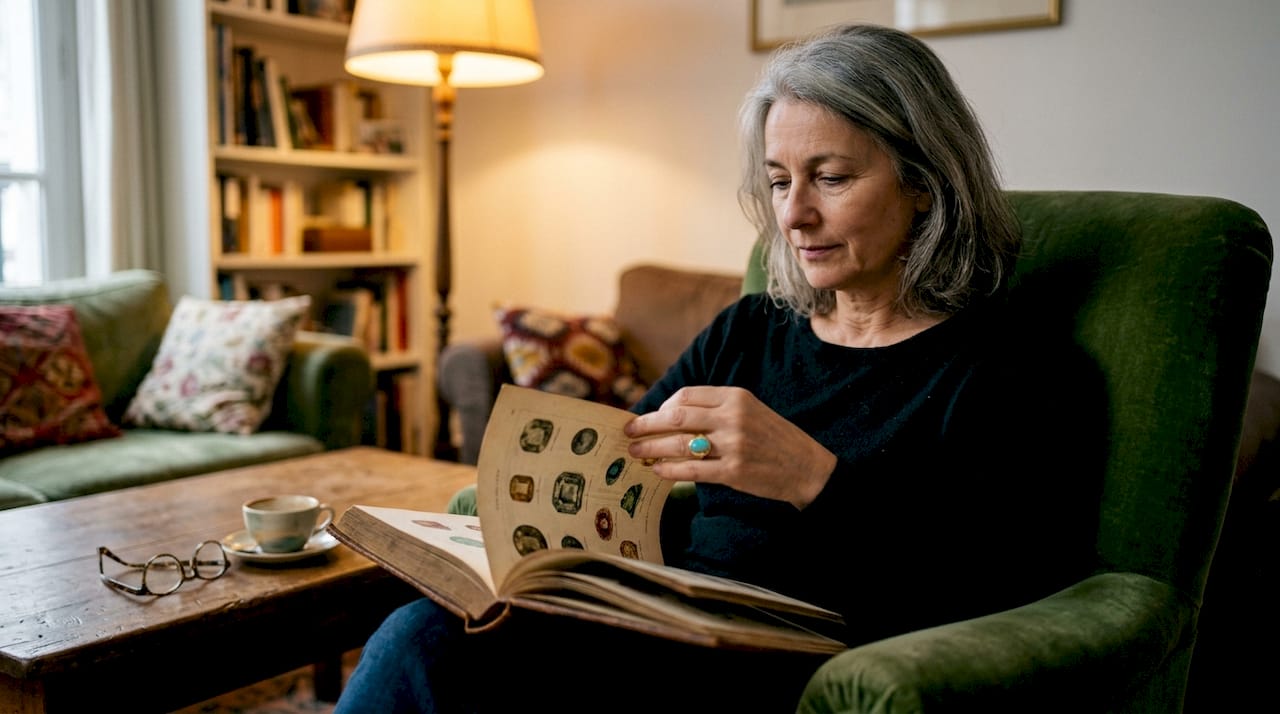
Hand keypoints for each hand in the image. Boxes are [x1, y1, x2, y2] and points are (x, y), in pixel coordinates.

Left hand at [624, 386, 835, 509]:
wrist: (807, 467)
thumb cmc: (774, 439)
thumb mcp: (750, 411)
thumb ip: (716, 411)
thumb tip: (671, 417)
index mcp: (735, 397)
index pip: (686, 396)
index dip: (662, 407)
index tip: (651, 417)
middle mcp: (733, 417)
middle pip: (676, 417)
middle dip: (646, 424)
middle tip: (628, 431)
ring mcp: (733, 444)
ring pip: (679, 444)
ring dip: (651, 448)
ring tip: (636, 453)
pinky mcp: (734, 471)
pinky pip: (691, 470)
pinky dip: (670, 470)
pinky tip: (658, 471)